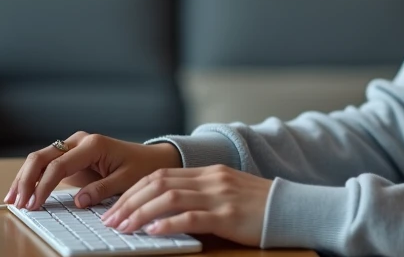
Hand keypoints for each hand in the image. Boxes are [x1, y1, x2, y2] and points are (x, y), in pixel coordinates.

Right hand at [6, 132, 180, 211]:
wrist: (151, 158)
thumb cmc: (141, 167)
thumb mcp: (126, 180)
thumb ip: (102, 189)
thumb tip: (79, 201)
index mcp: (93, 145)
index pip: (59, 164)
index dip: (44, 185)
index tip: (34, 203)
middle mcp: (79, 141)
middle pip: (42, 156)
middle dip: (26, 179)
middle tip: (17, 202)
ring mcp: (73, 147)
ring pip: (39, 158)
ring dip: (24, 178)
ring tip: (12, 198)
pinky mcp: (71, 157)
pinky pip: (46, 165)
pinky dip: (33, 178)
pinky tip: (23, 192)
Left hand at [100, 164, 273, 246]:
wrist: (293, 209)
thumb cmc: (260, 207)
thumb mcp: (228, 192)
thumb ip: (201, 195)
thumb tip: (166, 210)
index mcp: (209, 172)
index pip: (161, 175)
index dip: (134, 190)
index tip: (115, 206)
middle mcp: (211, 179)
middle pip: (159, 183)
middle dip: (129, 201)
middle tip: (110, 220)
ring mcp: (220, 195)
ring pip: (169, 198)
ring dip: (141, 213)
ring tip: (123, 227)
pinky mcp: (228, 215)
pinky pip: (192, 217)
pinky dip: (169, 223)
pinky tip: (153, 232)